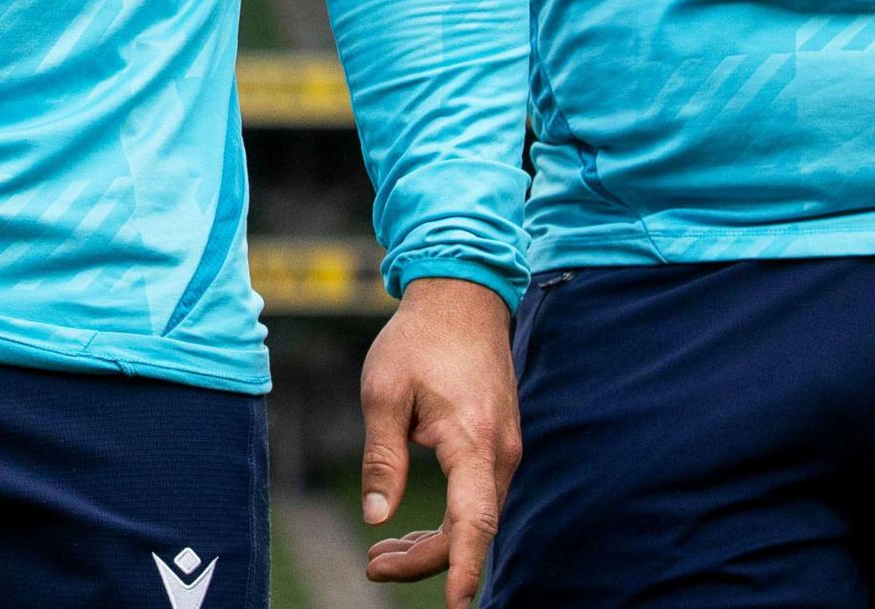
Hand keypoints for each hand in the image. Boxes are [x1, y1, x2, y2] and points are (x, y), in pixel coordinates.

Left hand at [360, 276, 520, 606]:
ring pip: (473, 518)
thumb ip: (381, 460)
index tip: (455, 605)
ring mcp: (502, 450)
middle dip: (423, 560)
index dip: (464, 568)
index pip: (474, 522)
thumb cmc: (419, 339)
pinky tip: (405, 529)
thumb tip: (375, 517)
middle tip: (372, 567)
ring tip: (379, 556)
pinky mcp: (495, 445)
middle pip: (470, 530)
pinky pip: (475, 498)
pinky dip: (445, 520)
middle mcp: (499, 453)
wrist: (462, 297)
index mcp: (473, 441)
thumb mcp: (384, 394)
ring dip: (431, 543)